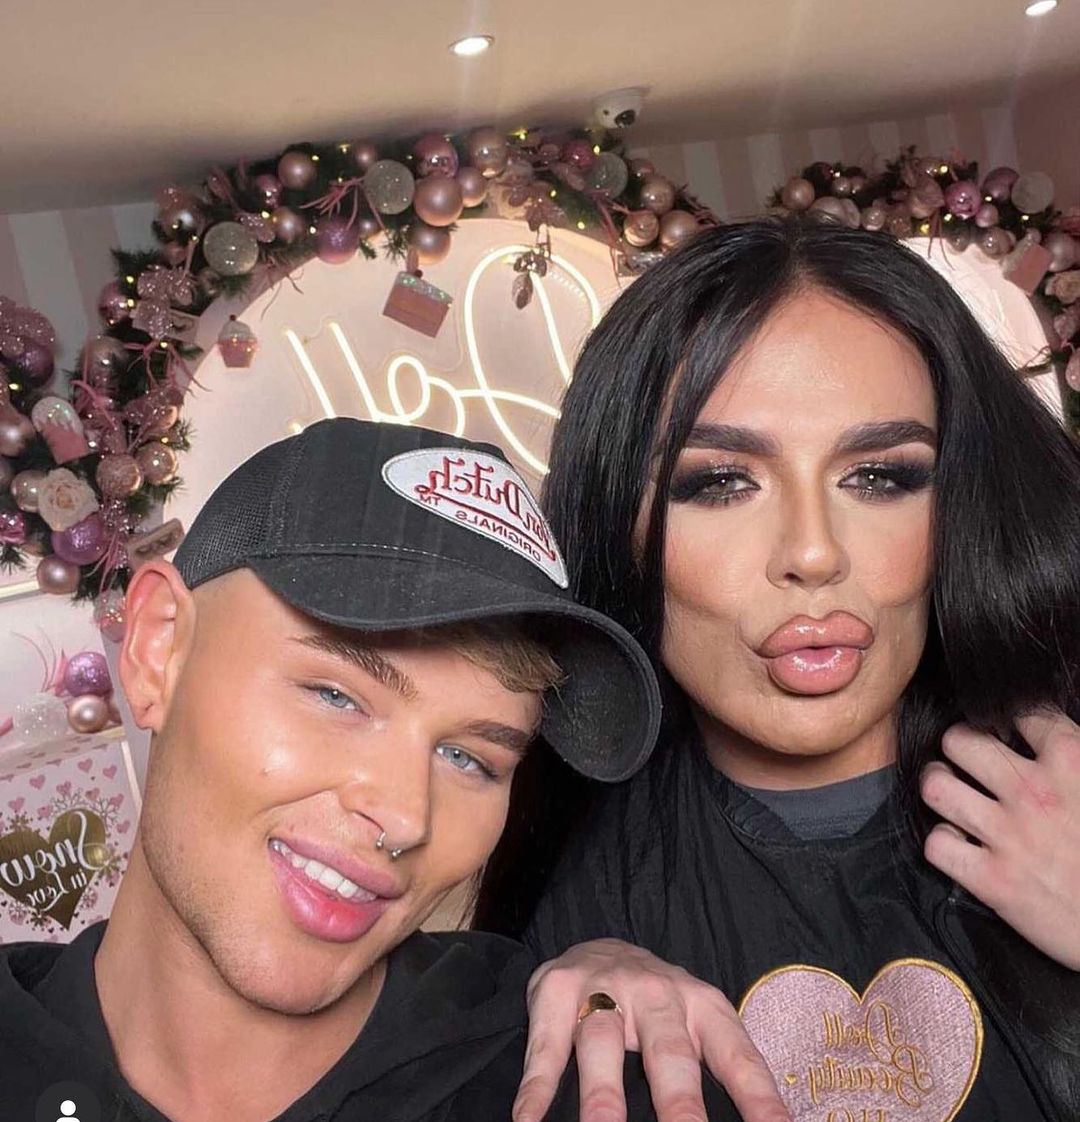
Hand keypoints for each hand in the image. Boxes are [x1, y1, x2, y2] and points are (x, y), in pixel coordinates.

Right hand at [514, 938, 789, 1121]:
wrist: (599, 946)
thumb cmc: (661, 1008)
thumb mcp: (699, 1027)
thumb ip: (727, 1073)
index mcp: (702, 1007)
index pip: (738, 1058)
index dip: (759, 1101)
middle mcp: (657, 995)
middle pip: (669, 1053)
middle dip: (681, 1104)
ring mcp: (603, 989)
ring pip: (603, 1044)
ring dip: (603, 1096)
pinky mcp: (556, 990)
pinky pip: (546, 1046)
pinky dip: (536, 1088)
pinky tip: (527, 1121)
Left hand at [921, 709, 1079, 969]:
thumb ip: (1076, 755)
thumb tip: (1048, 735)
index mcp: (1073, 763)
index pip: (1021, 712)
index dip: (1006, 716)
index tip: (1006, 728)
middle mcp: (1034, 792)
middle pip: (959, 741)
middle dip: (957, 745)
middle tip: (965, 758)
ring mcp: (1009, 836)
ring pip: (936, 786)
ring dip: (939, 787)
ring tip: (950, 792)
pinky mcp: (992, 880)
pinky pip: (937, 844)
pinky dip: (943, 842)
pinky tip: (958, 842)